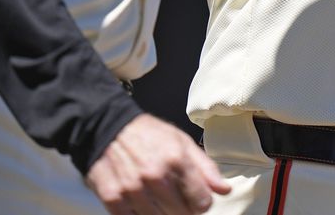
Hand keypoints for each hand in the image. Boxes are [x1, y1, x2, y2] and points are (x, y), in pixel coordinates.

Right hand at [86, 114, 230, 214]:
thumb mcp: (182, 142)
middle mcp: (155, 176)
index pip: (202, 202)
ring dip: (162, 212)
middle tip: (177, 197)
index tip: (198, 199)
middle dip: (184, 209)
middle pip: (182, 214)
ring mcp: (133, 189)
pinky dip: (140, 214)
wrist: (109, 128)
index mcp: (176, 159)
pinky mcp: (113, 198)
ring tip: (158, 196)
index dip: (202, 203)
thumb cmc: (149, 135)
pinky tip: (142, 201)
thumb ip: (206, 168)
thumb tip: (224, 190)